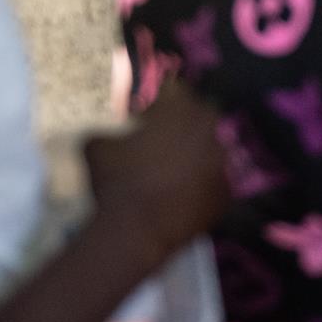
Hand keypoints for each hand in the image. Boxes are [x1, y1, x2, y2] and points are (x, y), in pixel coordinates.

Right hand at [83, 79, 228, 270]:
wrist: (136, 230)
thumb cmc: (116, 181)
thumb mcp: (95, 148)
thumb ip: (106, 134)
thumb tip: (106, 137)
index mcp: (178, 111)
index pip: (174, 91)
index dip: (158, 102)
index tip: (145, 117)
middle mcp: (206, 131)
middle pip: (201, 116)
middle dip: (184, 124)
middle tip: (163, 141)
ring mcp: (220, 163)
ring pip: (212, 150)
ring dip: (196, 155)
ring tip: (173, 172)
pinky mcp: (225, 193)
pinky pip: (216, 182)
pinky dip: (203, 186)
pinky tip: (183, 196)